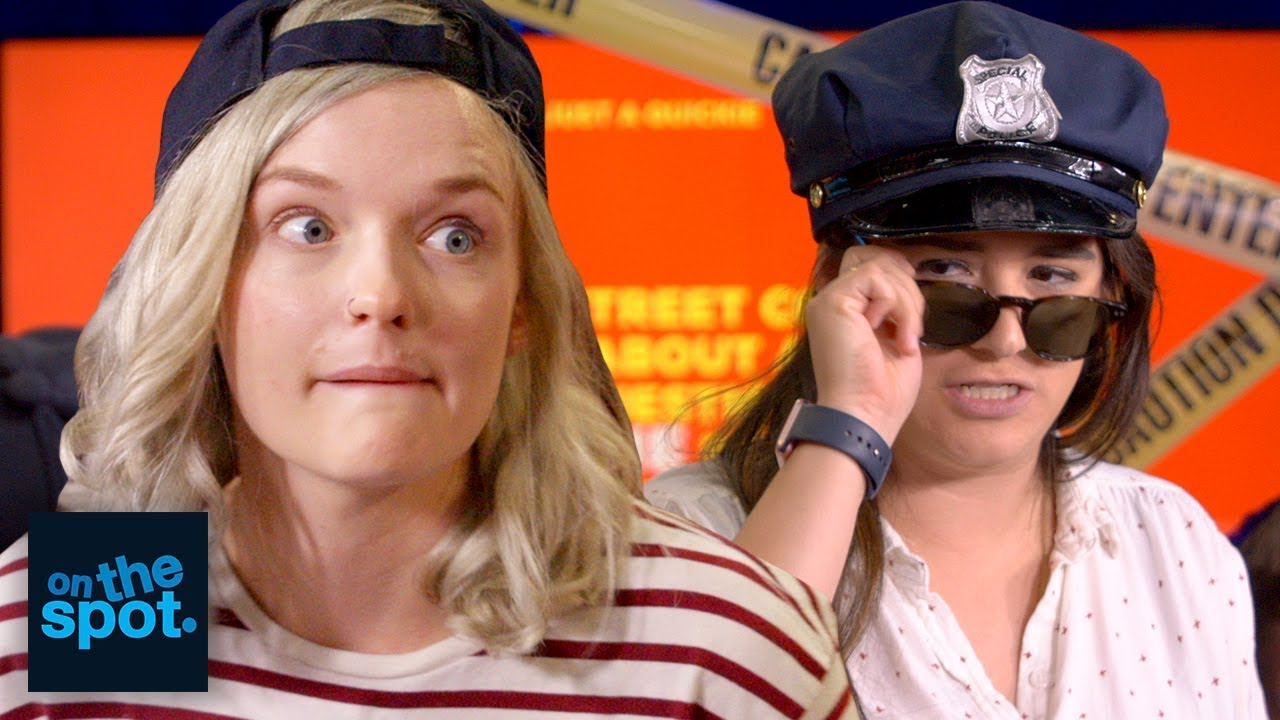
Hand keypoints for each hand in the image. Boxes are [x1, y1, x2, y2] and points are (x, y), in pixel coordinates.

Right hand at [805, 245, 922, 444]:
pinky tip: (894, 334)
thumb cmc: (881, 393)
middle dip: (908, 290)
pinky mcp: (834, 303)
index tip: (913, 319)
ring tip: (906, 337)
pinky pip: (876, 277)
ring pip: (881, 267)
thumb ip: (896, 305)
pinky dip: (896, 303)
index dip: (901, 282)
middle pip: (878, 260)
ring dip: (907, 301)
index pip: (874, 269)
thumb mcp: (896, 338)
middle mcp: (831, 303)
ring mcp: (829, 301)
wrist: (865, 417)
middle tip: (912, 330)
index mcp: (845, 313)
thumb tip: (907, 275)